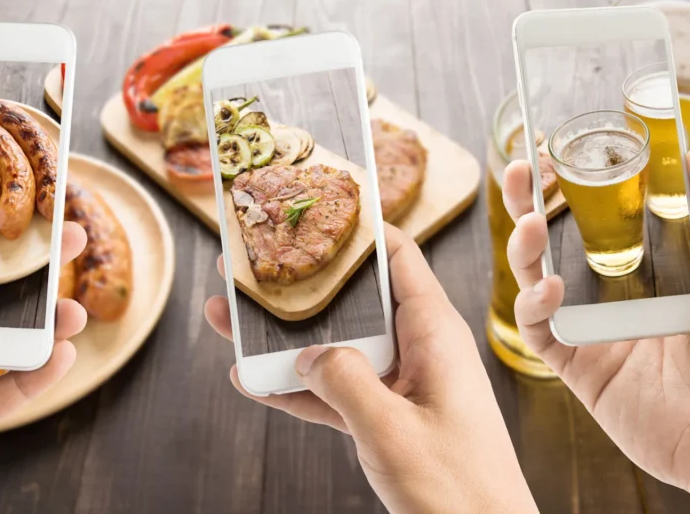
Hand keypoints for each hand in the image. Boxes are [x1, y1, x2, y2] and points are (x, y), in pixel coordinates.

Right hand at [205, 225, 537, 513]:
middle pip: (353, 300)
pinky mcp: (387, 420)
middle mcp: (417, 350)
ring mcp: (401, 386)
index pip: (398, 257)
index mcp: (434, 334)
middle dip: (301, 283)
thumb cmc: (459, 489)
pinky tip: (251, 379)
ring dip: (285, 336)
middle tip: (249, 263)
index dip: (358, 228)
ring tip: (230, 316)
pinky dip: (295, 387)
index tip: (314, 205)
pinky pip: (334, 392)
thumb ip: (345, 383)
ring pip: (336, 347)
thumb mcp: (393, 431)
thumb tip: (308, 352)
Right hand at [503, 149, 689, 512]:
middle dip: (531, 202)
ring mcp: (595, 329)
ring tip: (530, 223)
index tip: (560, 149)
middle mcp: (619, 292)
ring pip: (537, 278)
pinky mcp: (580, 367)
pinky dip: (533, 306)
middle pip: (559, 238)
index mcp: (658, 265)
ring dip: (524, 246)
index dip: (577, 181)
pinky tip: (549, 287)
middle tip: (522, 170)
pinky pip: (541, 331)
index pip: (604, 212)